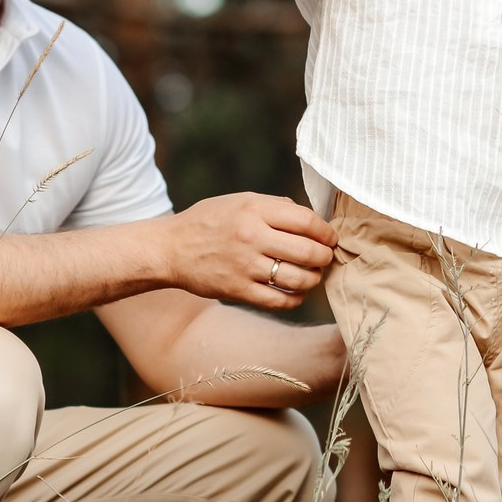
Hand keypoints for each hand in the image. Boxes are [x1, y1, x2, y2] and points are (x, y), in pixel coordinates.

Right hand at [160, 192, 337, 310]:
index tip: (331, 238)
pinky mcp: (238, 290)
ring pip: (298, 279)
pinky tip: (297, 292)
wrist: (171, 249)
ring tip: (313, 275)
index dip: (326, 232)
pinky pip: (279, 300)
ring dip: (313, 279)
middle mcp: (251, 236)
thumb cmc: (209, 221)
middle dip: (325, 257)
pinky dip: (296, 298)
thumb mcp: (240, 201)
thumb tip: (312, 220)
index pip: (306, 221)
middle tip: (326, 258)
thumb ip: (275, 206)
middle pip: (308, 251)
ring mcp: (245, 265)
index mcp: (254, 209)